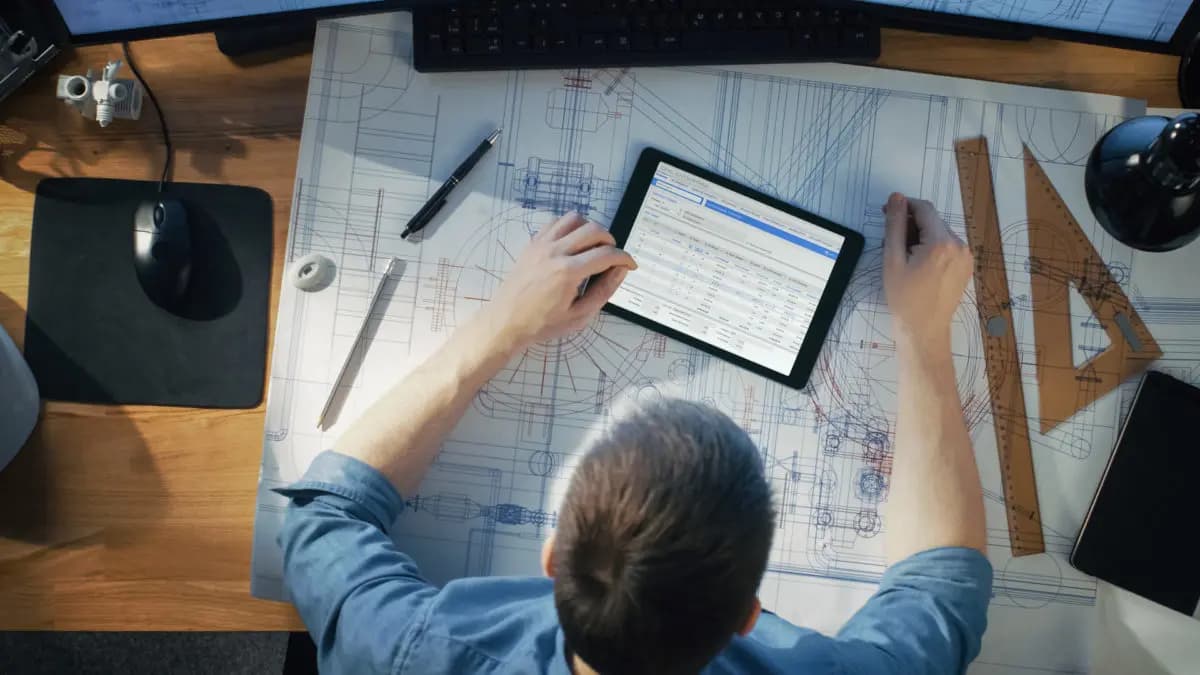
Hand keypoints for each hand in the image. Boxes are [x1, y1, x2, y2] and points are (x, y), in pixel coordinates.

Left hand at [479, 212, 636, 350]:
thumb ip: (604, 290)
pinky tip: (572, 243)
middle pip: (594, 230)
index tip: (629, 264)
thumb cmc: (542, 323)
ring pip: (575, 218)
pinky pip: (555, 222)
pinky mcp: (532, 243)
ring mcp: (541, 244)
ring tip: (593, 247)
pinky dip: (570, 227)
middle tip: (612, 257)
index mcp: (568, 272)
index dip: (624, 258)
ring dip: (590, 229)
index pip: (607, 254)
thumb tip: (620, 270)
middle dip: (610, 241)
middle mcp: (555, 252)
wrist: (506, 321)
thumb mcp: (580, 315)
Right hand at [882, 193, 972, 350]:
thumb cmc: (905, 299)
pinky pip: (947, 246)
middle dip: (911, 223)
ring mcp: (966, 256)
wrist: (924, 330)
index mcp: (941, 242)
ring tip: (904, 256)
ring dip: (921, 235)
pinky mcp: (966, 266)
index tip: (888, 212)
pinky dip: (932, 247)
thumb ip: (895, 225)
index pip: (924, 209)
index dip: (904, 206)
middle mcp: (960, 245)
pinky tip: (918, 263)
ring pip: (939, 233)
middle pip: (932, 221)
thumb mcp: (893, 259)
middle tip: (891, 238)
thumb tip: (896, 198)